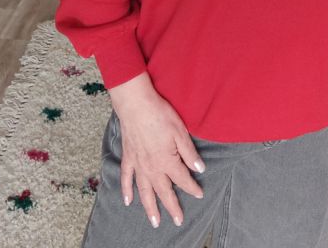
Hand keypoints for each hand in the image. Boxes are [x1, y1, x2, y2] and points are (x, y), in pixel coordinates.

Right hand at [108, 72, 205, 228]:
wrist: (136, 105)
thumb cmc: (160, 115)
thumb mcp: (181, 132)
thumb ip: (190, 153)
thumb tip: (200, 169)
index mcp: (167, 161)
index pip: (183, 179)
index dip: (192, 188)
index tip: (200, 194)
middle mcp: (152, 168)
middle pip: (164, 191)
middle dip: (172, 207)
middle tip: (178, 221)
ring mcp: (138, 164)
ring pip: (145, 192)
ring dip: (150, 208)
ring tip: (155, 222)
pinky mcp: (128, 157)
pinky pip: (126, 178)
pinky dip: (126, 191)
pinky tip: (128, 201)